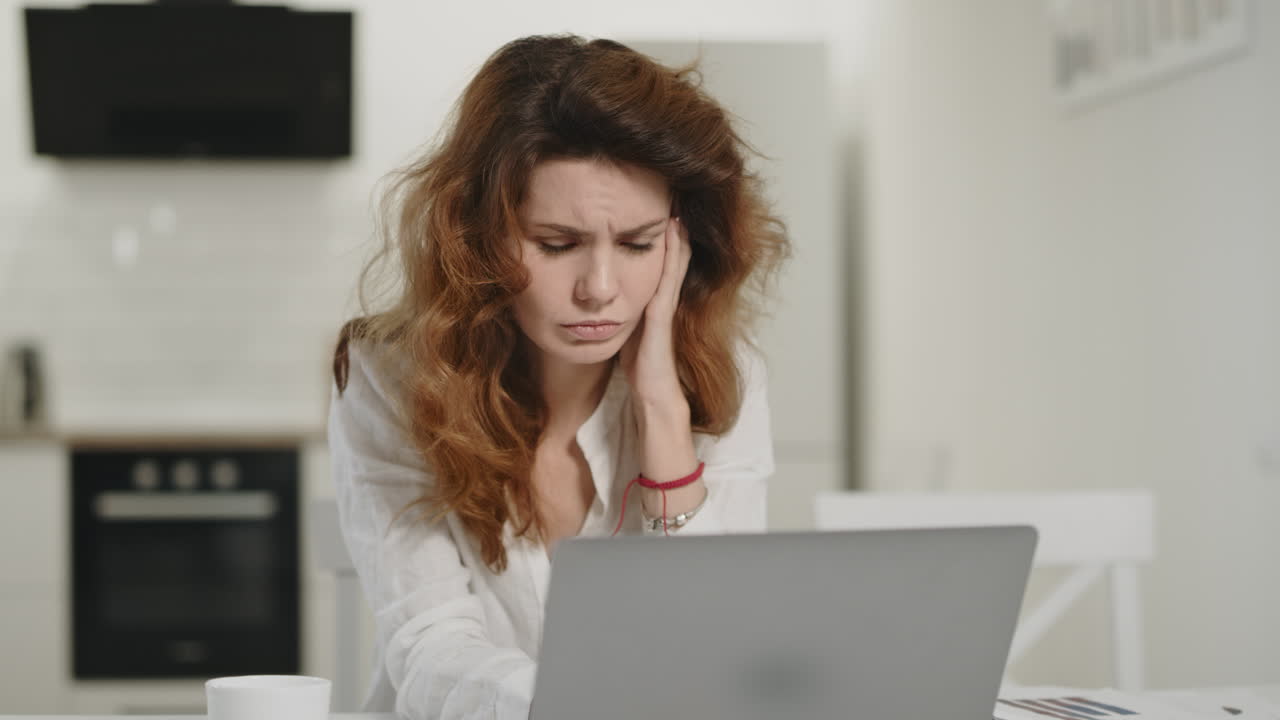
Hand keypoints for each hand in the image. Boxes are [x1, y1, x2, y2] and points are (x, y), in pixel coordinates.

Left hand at [619, 216, 692, 409]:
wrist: (652, 392)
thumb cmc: (638, 365)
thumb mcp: (626, 329)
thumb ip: (619, 311)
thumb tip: (598, 295)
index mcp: (653, 300)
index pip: (659, 261)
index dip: (659, 237)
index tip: (653, 209)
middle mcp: (663, 298)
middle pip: (672, 256)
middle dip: (672, 230)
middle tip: (672, 198)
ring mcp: (666, 303)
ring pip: (675, 260)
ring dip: (677, 233)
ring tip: (677, 206)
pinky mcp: (663, 311)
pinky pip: (669, 275)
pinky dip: (674, 252)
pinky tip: (674, 231)